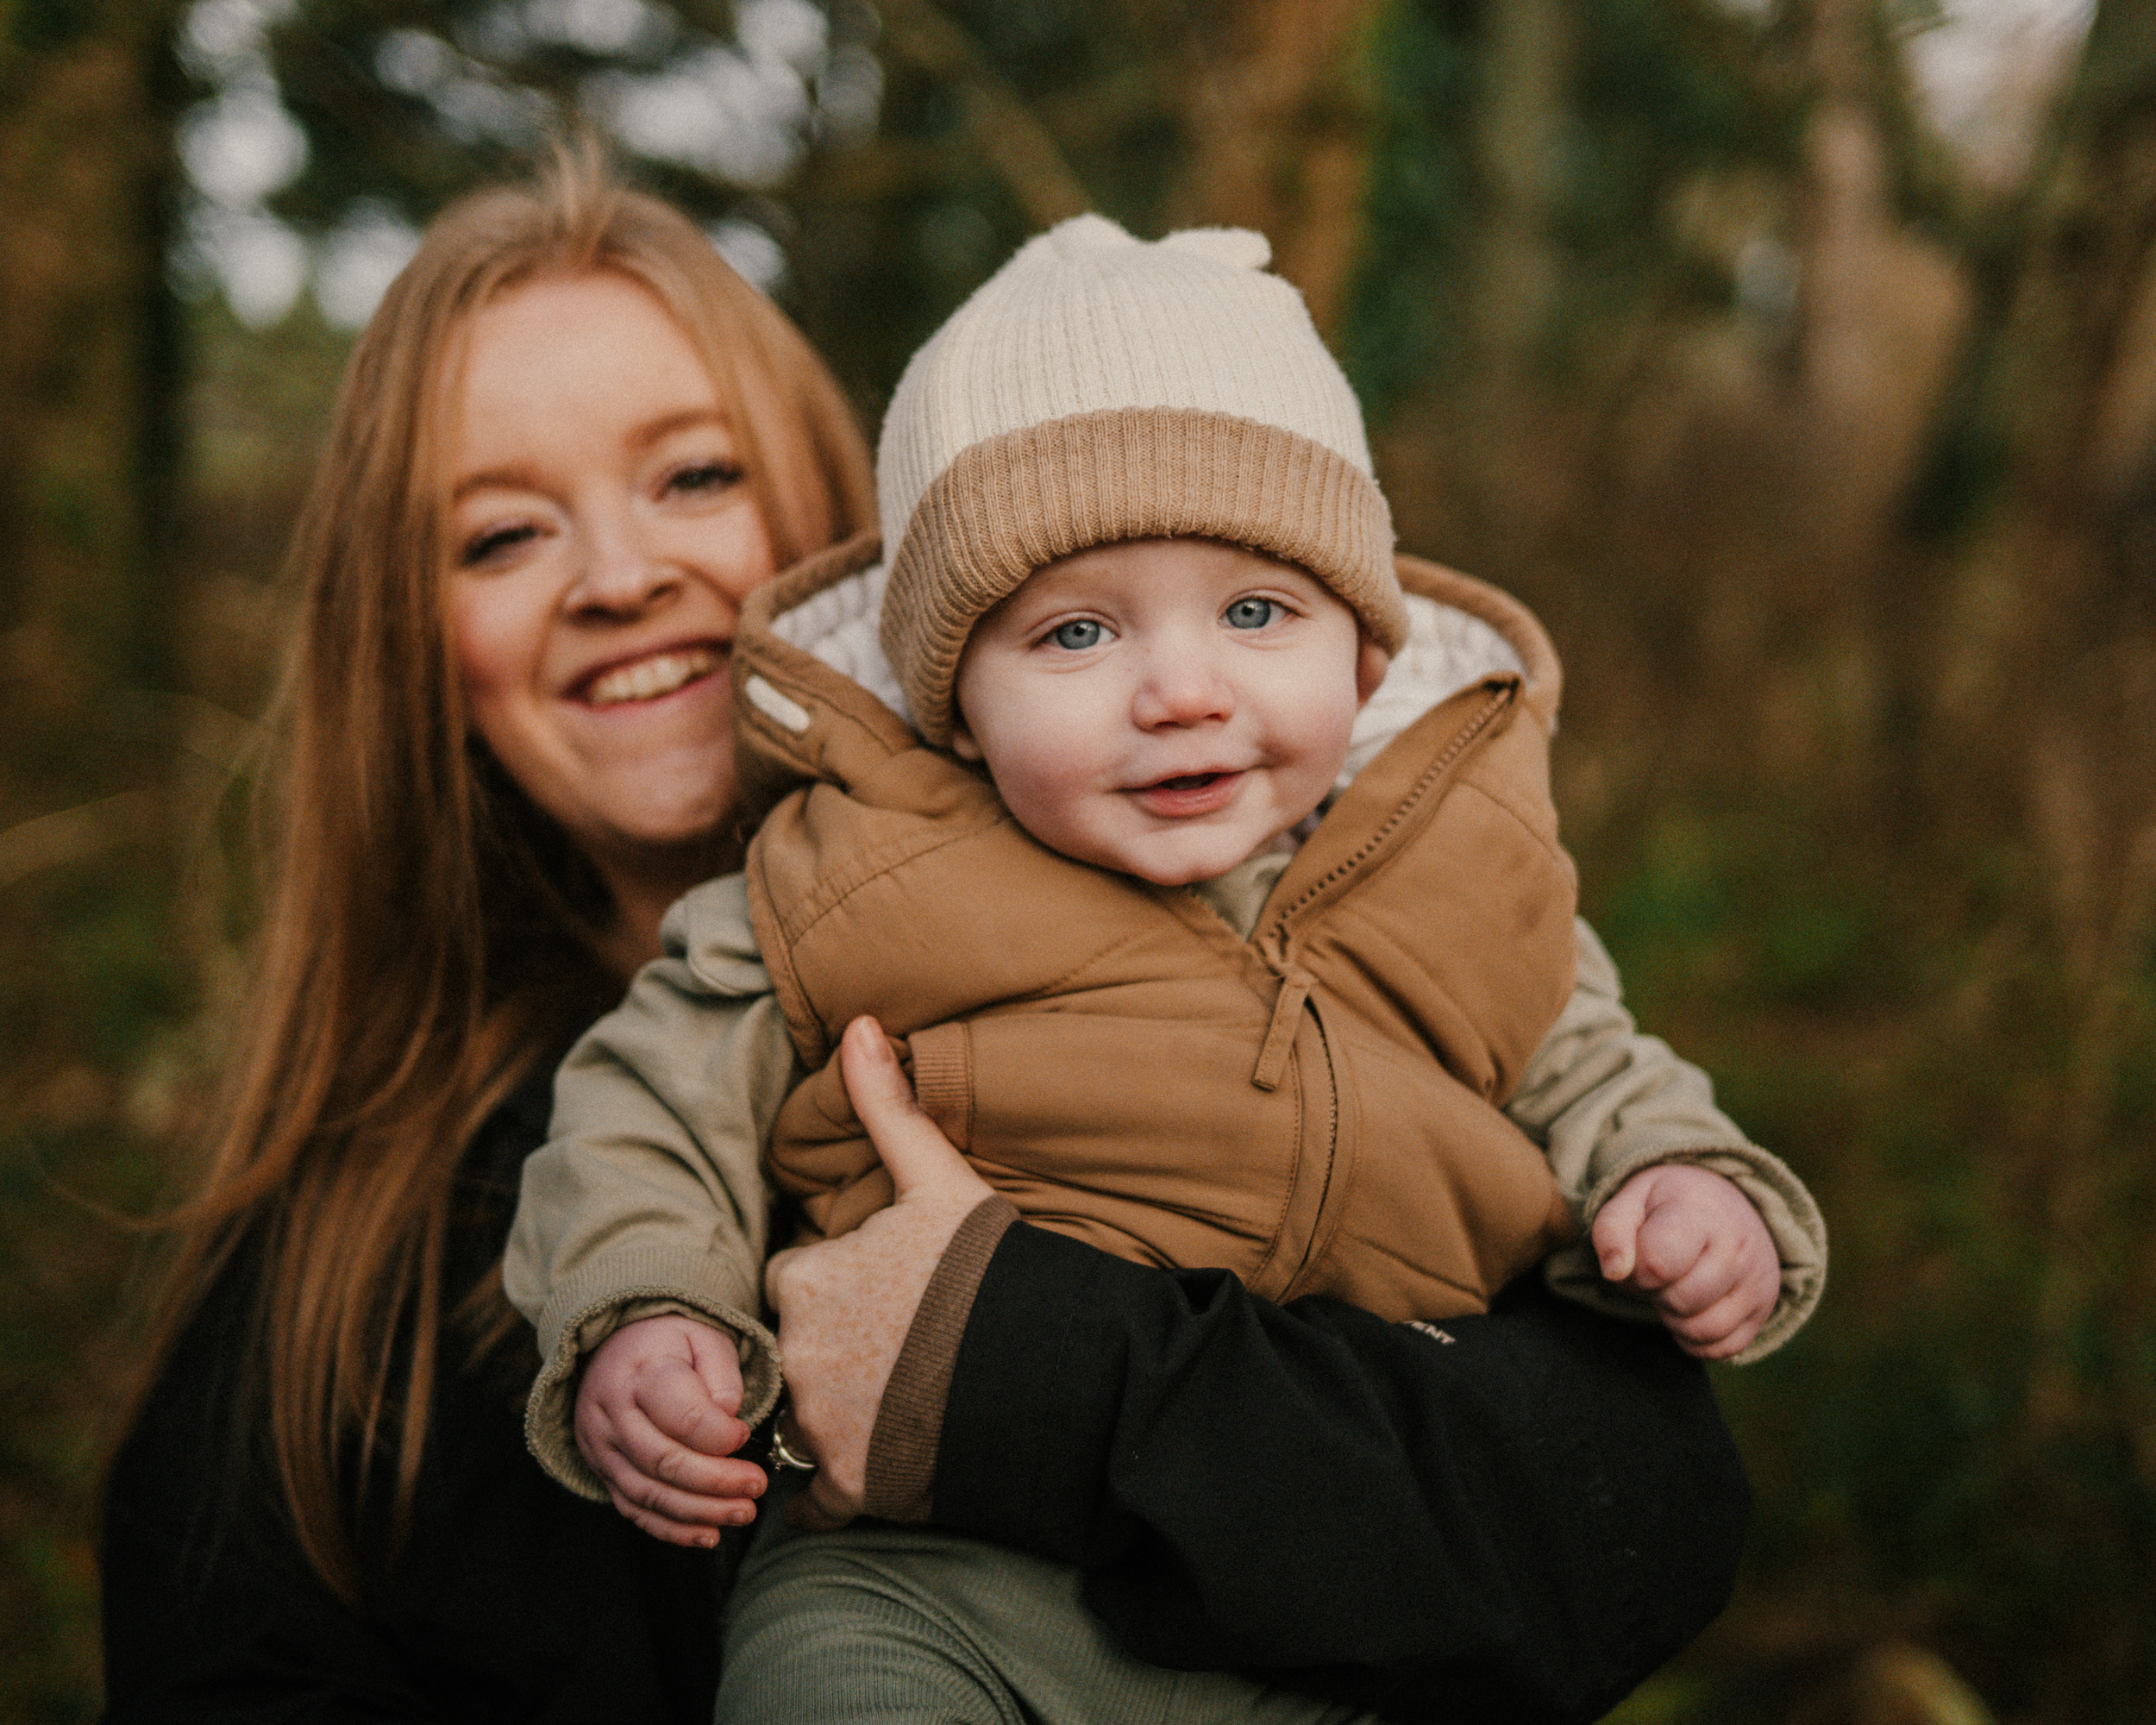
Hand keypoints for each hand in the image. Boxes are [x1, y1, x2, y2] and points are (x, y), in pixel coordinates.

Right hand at [574, 1313, 766, 1546]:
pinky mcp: (603, 1473)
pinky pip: (633, 1510)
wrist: (614, 1349)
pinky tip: (708, 1535)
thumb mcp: (704, 1339)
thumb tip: (729, 1421)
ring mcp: (601, 1448)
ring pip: (649, 1493)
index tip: (745, 1434)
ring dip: (700, 1512)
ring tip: (742, 1512)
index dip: (720, 1435)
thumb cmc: (670, 1345)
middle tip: (756, 1487)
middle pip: (665, 1461)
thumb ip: (722, 1376)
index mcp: (642, 1374)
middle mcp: (612, 1414)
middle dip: (717, 1482)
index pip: (682, 1416)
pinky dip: (671, 1529)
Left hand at [763, 1015, 995, 1530]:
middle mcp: (794, 1354)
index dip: (836, 1287)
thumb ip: (887, 1107)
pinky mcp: (847, 1486)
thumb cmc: (992, 1273)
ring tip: (905, 1403)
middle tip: (902, 1351)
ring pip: (802, 1421)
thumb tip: (859, 1023)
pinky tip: (888, 1464)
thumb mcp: (940, 1181)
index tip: (885, 1294)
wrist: (1051, 1376)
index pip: (792, 1282)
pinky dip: (839, 1489)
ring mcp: (818, 1426)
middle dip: (833, 1353)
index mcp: (804, 1279)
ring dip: (838, 1417)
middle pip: (793, 1354)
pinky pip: (813, 1499)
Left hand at [1591, 1163, 1779, 1359]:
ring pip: (1702, 1330)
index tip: (1639, 1255)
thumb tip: (1614, 1272)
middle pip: (1680, 1300)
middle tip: (1659, 1270)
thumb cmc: (1670, 1206)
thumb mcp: (1633, 1200)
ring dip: (1674, 1317)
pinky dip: (1696, 1339)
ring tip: (1676, 1286)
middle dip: (1656, 1291)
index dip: (1635, 1269)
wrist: (1725, 1206)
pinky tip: (1692, 1307)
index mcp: (1700, 1214)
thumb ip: (1611, 1230)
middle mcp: (1738, 1248)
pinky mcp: (1764, 1311)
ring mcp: (1757, 1282)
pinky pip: (1720, 1349)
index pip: (1658, 1262)